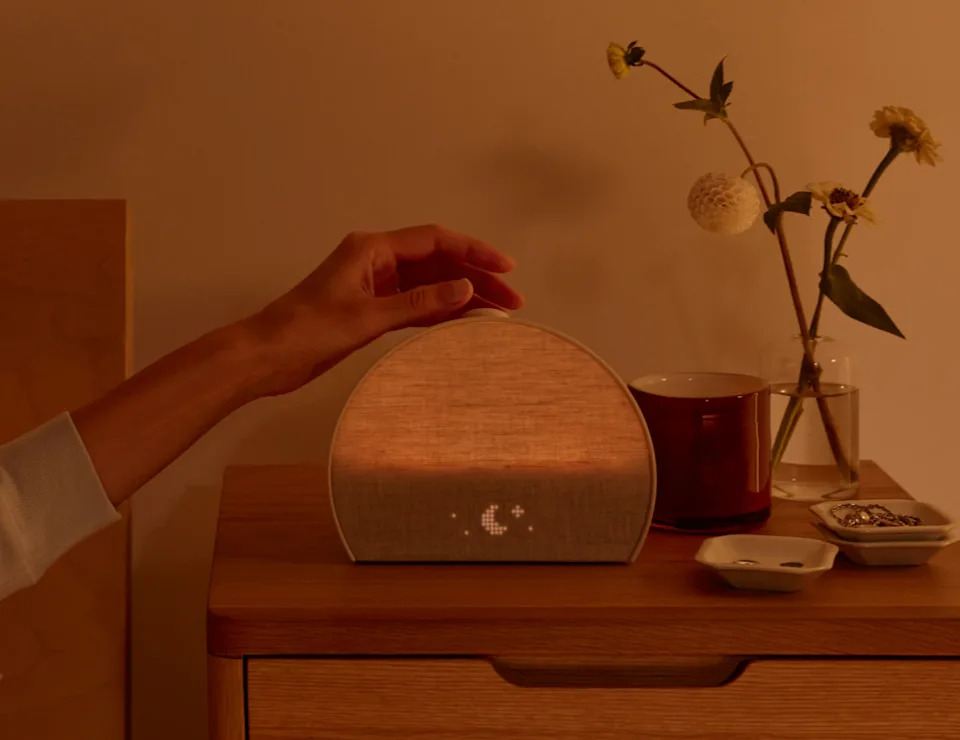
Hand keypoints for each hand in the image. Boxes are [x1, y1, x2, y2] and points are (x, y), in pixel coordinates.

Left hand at [245, 224, 522, 396]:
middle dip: (475, 277)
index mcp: (372, 249)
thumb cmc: (308, 330)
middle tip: (511, 301)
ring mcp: (375, 286)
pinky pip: (416, 306)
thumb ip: (419, 303)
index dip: (473, 251)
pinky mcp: (372, 310)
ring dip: (462, 297)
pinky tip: (465, 322)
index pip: (435, 241)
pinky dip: (440, 312)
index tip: (505, 268)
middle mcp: (377, 261)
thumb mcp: (368, 317)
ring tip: (497, 314)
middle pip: (438, 262)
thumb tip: (466, 288)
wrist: (267, 356)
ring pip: (430, 285)